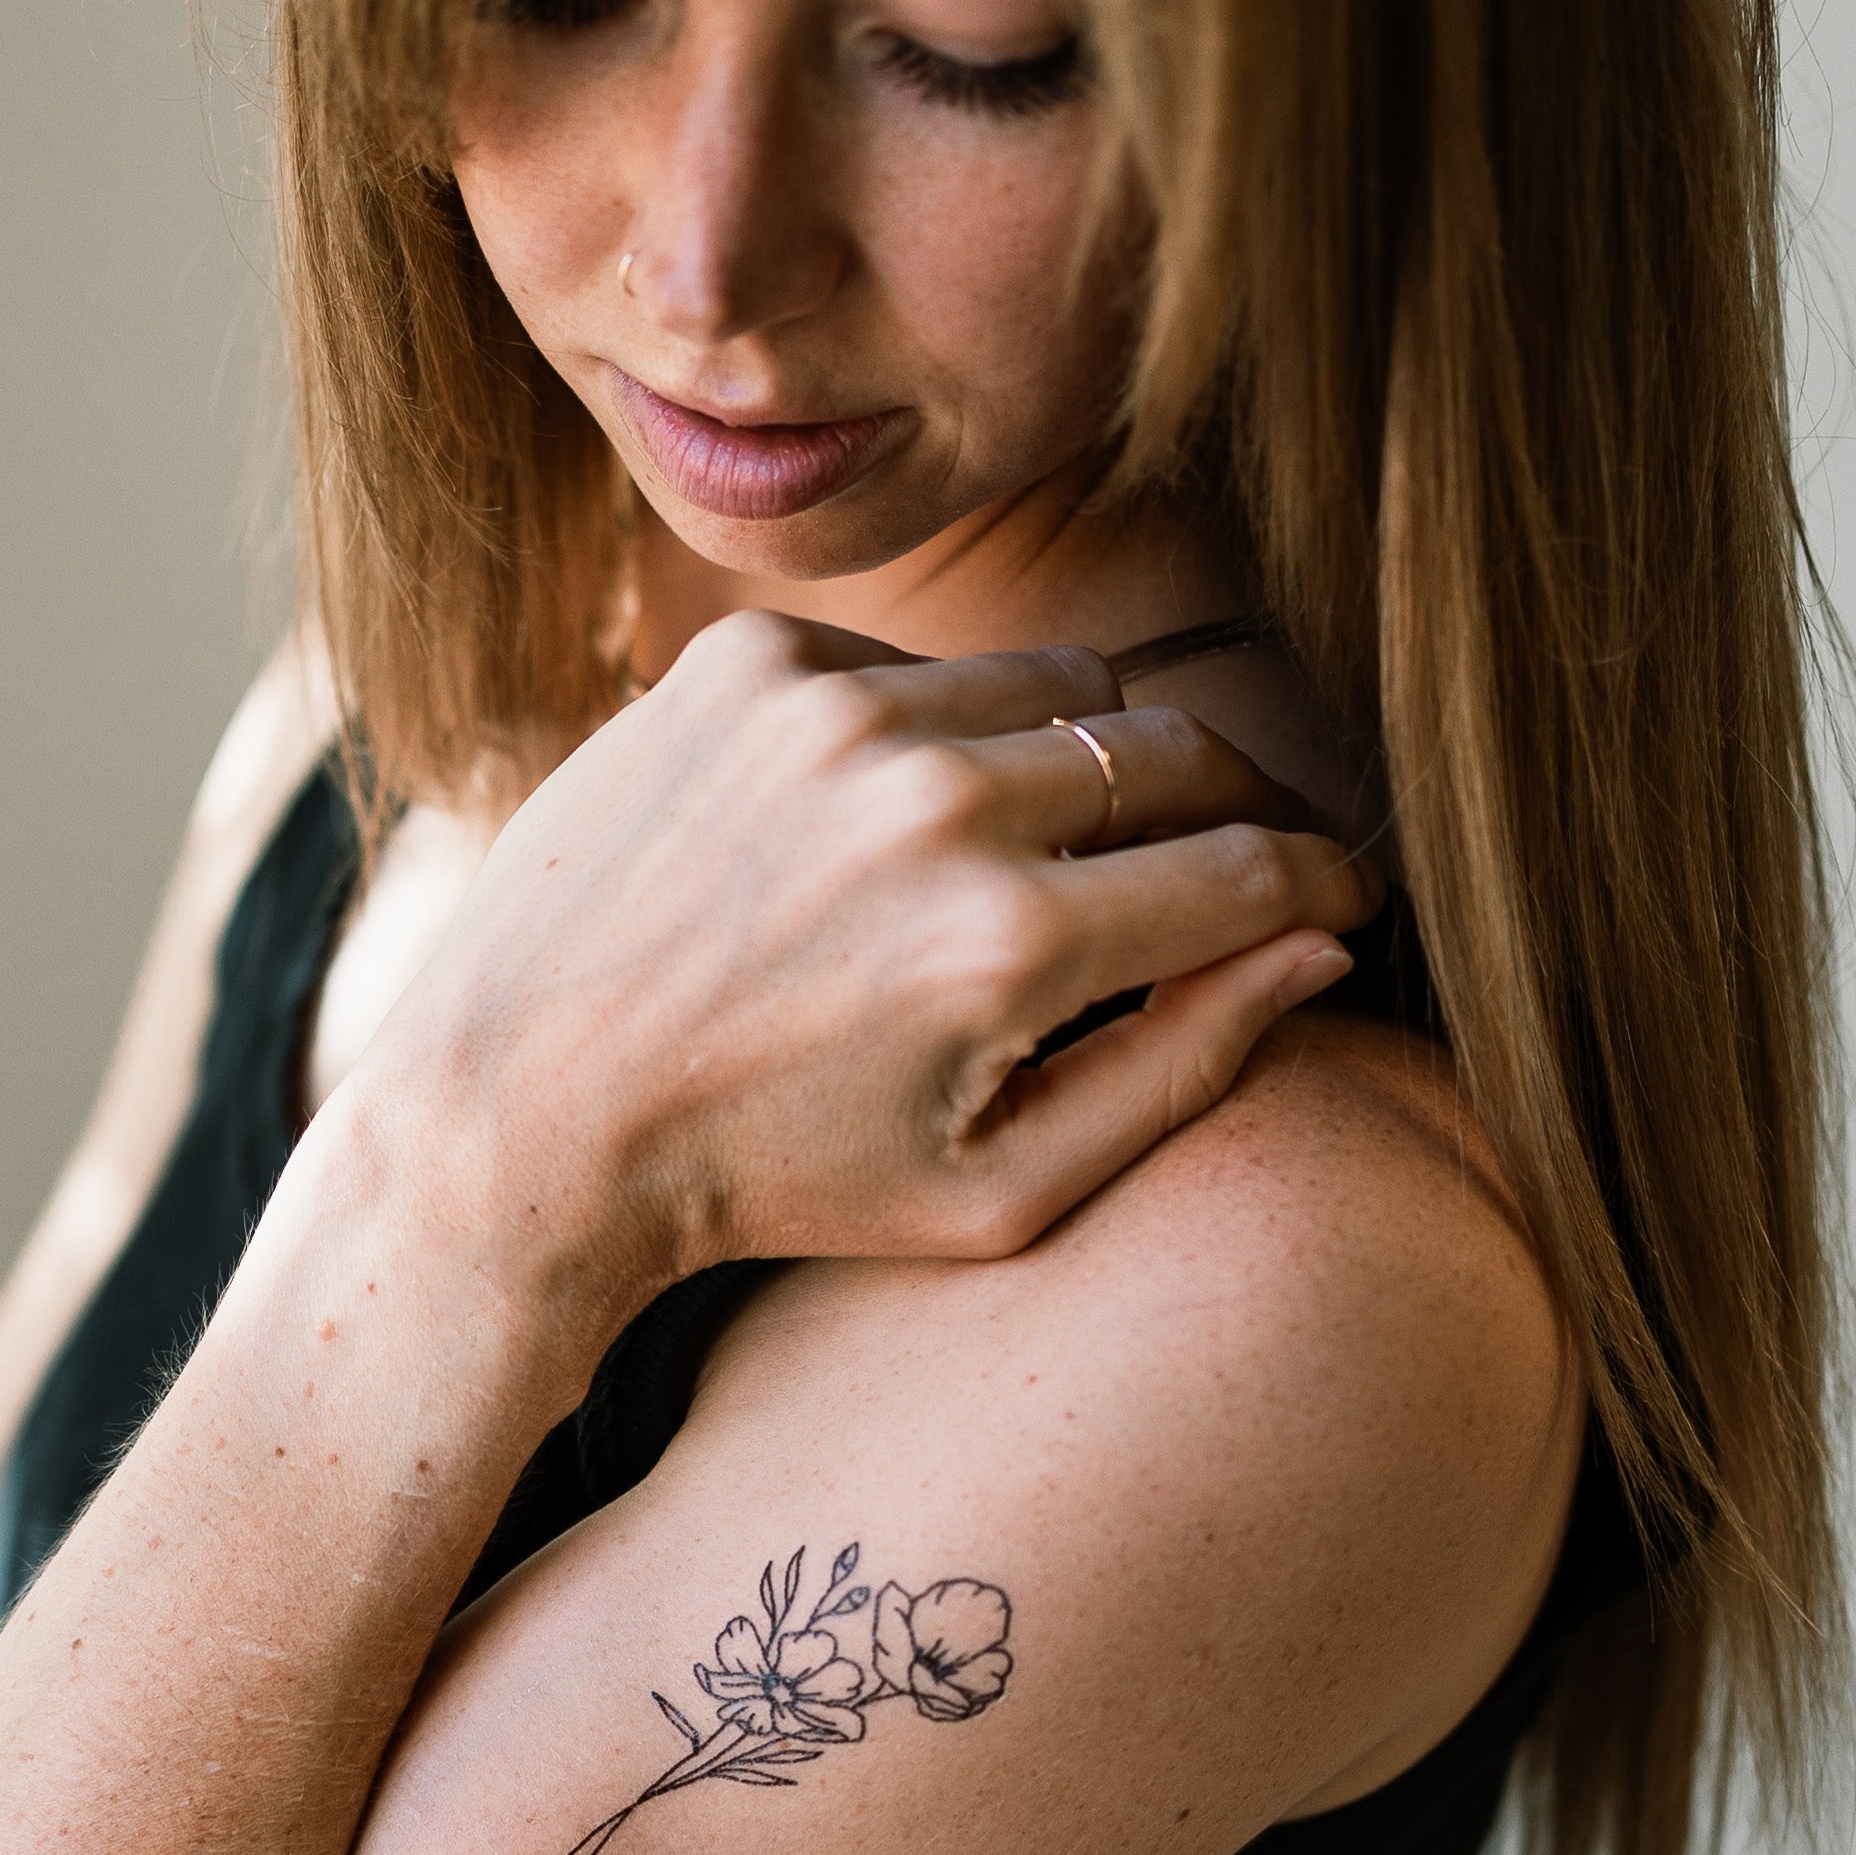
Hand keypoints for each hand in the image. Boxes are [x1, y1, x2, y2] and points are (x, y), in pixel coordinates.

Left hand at [345, 612, 1380, 1346]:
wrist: (521, 1116)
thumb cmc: (771, 1185)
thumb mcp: (994, 1193)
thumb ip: (1180, 1072)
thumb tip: (1321, 945)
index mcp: (1008, 947)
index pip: (1250, 868)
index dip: (1318, 880)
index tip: (1334, 892)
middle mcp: (932, 805)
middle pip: (1176, 754)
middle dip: (1229, 811)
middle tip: (1226, 863)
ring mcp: (832, 714)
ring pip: (1060, 687)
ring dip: (1084, 765)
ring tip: (1047, 856)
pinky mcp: (748, 661)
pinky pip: (921, 669)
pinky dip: (936, 737)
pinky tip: (878, 835)